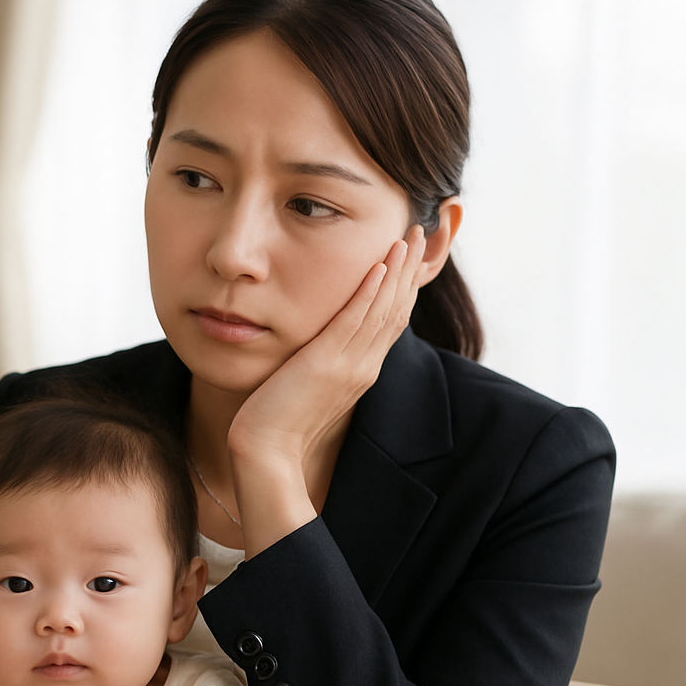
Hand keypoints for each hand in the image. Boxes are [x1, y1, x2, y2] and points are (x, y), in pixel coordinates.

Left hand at [227, 226, 427, 555]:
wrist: (266, 453)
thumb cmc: (276, 421)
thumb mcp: (308, 383)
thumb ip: (321, 359)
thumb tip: (319, 341)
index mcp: (361, 371)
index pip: (390, 320)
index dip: (404, 285)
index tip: (410, 254)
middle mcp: (363, 367)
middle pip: (396, 309)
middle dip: (410, 269)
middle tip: (419, 232)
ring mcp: (349, 367)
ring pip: (382, 310)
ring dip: (397, 271)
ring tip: (406, 237)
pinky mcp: (327, 365)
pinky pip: (355, 322)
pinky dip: (369, 293)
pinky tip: (379, 266)